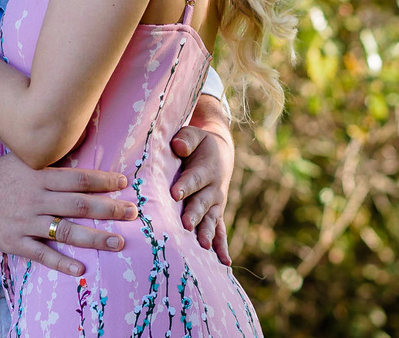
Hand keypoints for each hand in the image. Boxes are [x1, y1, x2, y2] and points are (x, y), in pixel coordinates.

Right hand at [0, 153, 137, 275]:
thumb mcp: (23, 158)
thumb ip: (52, 155)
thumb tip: (82, 136)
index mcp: (40, 177)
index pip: (79, 178)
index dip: (103, 181)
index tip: (124, 184)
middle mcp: (36, 198)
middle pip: (79, 205)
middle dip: (109, 209)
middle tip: (132, 213)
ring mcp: (26, 222)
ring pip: (66, 231)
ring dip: (95, 238)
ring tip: (118, 242)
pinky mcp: (15, 242)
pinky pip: (42, 254)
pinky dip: (62, 262)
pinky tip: (81, 269)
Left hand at [171, 121, 234, 265]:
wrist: (220, 154)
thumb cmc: (199, 144)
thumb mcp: (194, 135)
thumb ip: (186, 139)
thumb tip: (178, 145)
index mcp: (206, 169)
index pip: (194, 178)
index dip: (185, 186)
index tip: (174, 194)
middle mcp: (214, 189)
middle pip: (202, 203)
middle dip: (194, 214)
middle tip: (185, 224)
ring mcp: (216, 204)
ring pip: (211, 220)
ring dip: (207, 233)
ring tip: (203, 246)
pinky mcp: (216, 214)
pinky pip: (220, 232)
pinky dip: (222, 247)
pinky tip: (224, 264)